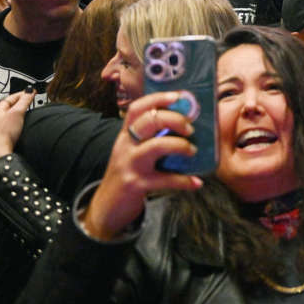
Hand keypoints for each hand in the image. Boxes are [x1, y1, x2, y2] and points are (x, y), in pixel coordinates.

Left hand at [0, 89, 32, 156]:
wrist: (0, 150)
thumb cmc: (4, 133)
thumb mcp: (17, 113)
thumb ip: (24, 101)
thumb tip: (30, 91)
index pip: (11, 97)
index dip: (23, 94)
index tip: (32, 92)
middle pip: (10, 105)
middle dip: (21, 102)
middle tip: (31, 99)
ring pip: (10, 114)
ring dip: (19, 111)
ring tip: (28, 110)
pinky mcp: (2, 132)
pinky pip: (11, 122)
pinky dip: (17, 120)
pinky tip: (21, 123)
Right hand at [82, 92, 201, 240]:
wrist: (107, 206)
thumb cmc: (128, 173)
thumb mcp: (133, 150)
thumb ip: (151, 137)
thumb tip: (186, 123)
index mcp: (127, 134)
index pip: (138, 108)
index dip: (158, 98)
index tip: (179, 96)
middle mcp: (126, 145)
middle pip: (150, 121)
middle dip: (175, 119)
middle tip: (191, 129)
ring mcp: (130, 164)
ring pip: (156, 146)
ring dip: (180, 145)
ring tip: (193, 151)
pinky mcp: (136, 184)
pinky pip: (164, 179)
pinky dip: (184, 181)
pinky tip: (197, 182)